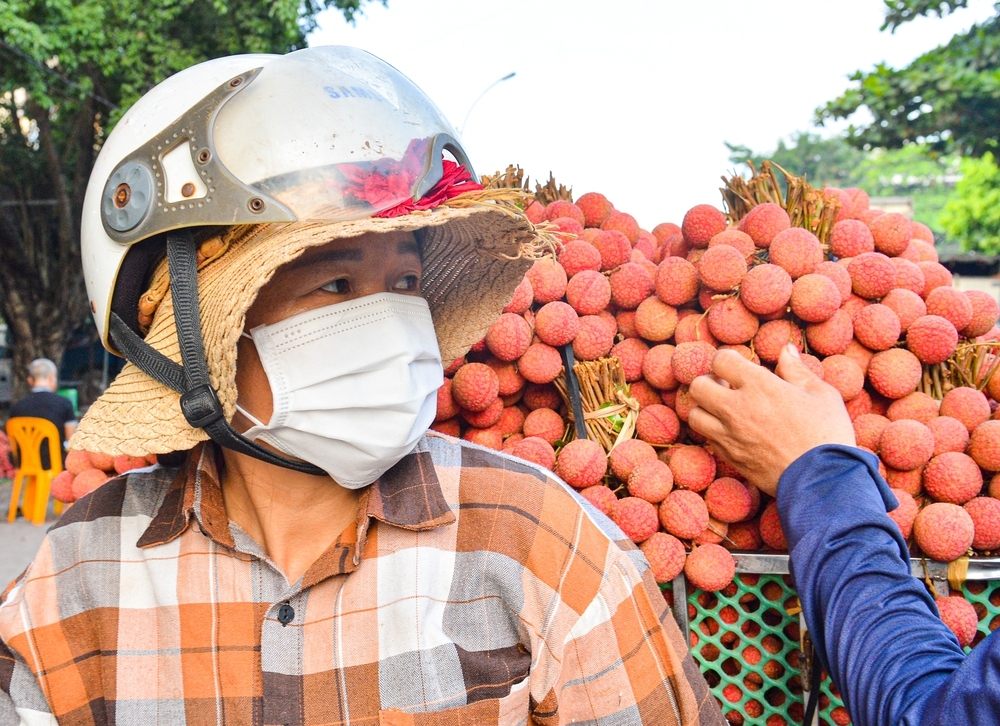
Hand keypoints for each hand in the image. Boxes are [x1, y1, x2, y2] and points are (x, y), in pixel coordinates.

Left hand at [688, 344, 855, 495]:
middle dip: (709, 382)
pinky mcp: (729, 458)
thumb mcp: (821, 394)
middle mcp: (736, 408)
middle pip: (697, 386)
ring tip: (726, 410)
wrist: (824, 481)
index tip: (739, 367)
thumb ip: (797, 370)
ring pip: (694, 414)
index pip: (720, 360)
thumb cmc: (828, 434)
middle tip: (727, 386)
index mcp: (758, 386)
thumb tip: (786, 350)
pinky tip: (734, 431)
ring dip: (706, 409)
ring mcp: (729, 435)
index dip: (728, 360)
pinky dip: (714, 432)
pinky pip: (707, 439)